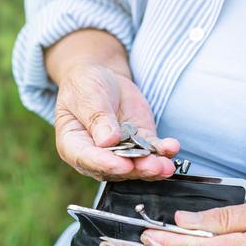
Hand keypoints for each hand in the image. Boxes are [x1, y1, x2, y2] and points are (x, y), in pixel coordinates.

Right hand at [54, 62, 179, 180]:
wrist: (102, 76)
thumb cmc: (84, 86)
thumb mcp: (85, 96)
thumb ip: (96, 118)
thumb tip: (108, 141)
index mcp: (73, 145)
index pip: (88, 160)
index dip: (106, 164)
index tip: (123, 165)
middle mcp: (97, 154)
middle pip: (116, 168)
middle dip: (136, 169)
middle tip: (152, 167)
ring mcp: (121, 150)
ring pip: (137, 164)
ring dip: (153, 166)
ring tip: (166, 165)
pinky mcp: (140, 142)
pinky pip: (153, 150)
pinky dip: (163, 151)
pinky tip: (172, 147)